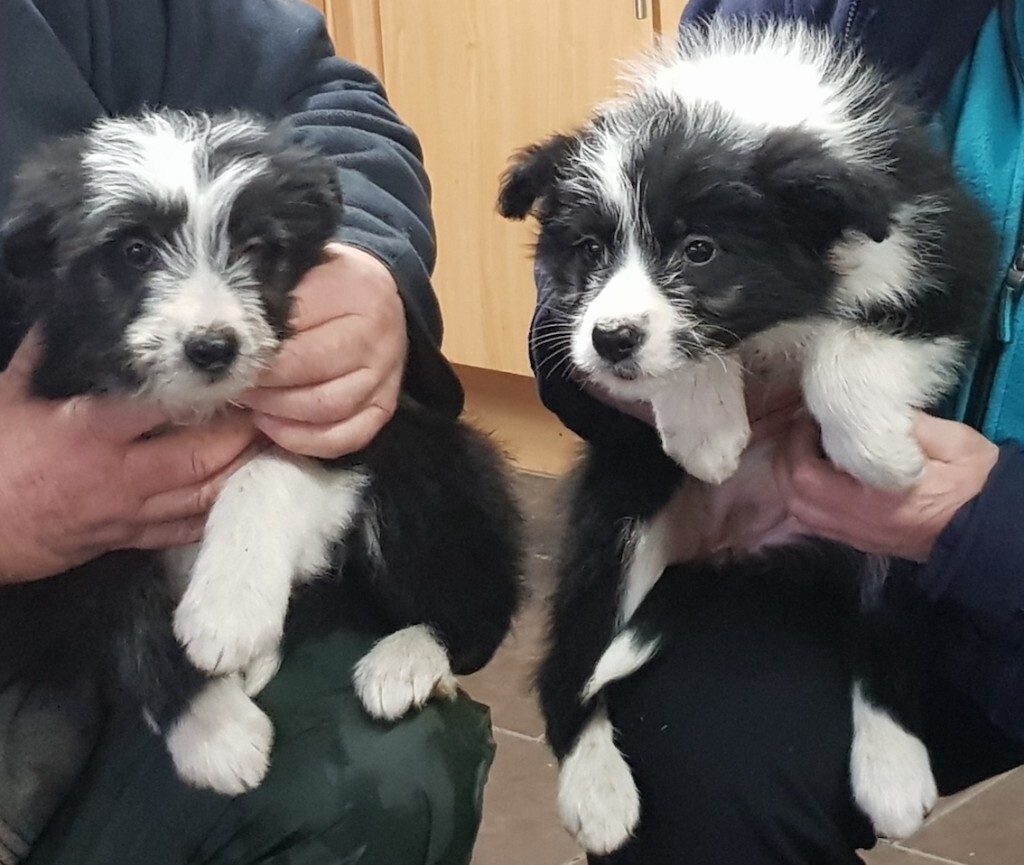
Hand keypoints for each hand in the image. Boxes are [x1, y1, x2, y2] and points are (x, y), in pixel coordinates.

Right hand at [0, 332, 261, 583]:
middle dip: (242, 434)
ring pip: (204, 496)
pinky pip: (187, 529)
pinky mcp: (131, 539)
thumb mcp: (12, 396)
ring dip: (243, 470)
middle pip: (201, 457)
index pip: (163, 408)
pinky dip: (219, 510)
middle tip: (272, 409)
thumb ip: (50, 354)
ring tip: (274, 444)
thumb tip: (77, 306)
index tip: (238, 373)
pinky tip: (245, 489)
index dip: (207, 393)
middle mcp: (120, 476)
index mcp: (90, 432)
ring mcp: (130, 514)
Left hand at [243, 243, 406, 458]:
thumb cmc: (324, 284)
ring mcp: (386, 375)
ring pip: (329, 408)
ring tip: (252, 403)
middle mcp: (376, 335)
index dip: (254, 350)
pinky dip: (308, 440)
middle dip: (265, 385)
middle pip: (313, 372)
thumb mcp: (299, 272)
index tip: (224, 358)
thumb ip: (267, 296)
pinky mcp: (385, 405)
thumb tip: (223, 337)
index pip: (294, 329)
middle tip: (235, 384)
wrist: (376, 295)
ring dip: (280, 413)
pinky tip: (277, 428)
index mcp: (353, 291)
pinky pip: (348, 437)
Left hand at [773, 412, 998, 560]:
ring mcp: (855, 536)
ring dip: (794, 478)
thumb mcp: (952, 442)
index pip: (806, 473)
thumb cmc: (974, 485)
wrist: (991, 531)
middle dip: (788, 457)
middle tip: (804, 428)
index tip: (811, 415)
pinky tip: (818, 473)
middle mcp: (855, 524)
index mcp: (872, 501)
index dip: (798, 440)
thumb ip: (908, 424)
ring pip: (799, 512)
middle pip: (793, 496)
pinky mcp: (860, 541)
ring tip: (809, 447)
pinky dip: (805, 497)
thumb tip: (868, 406)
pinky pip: (814, 522)